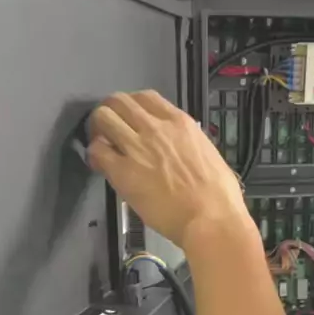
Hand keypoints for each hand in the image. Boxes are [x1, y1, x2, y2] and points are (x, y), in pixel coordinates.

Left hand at [88, 91, 249, 249]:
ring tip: (101, 144)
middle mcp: (155, 128)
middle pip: (119, 101)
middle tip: (109, 130)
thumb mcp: (208, 154)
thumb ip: (188, 144)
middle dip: (111, 112)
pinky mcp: (122, 171)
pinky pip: (97, 151)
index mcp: (179, 123)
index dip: (132, 107)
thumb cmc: (219, 195)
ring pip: (104, 117)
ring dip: (98, 128)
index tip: (131, 120)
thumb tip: (180, 148)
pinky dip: (94, 154)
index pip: (145, 97)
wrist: (210, 217)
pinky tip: (99, 165)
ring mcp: (137, 147)